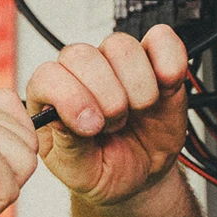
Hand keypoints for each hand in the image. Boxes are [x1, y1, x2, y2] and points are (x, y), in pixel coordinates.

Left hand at [26, 26, 189, 204]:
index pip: (48, 75)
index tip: (91, 127)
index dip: (71, 99)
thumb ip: (68, 145)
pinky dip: (168, 63)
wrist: (143, 177)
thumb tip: (61, 116)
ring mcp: (117, 64)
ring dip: (135, 86)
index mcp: (51, 97)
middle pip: (83, 55)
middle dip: (105, 96)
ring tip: (138, 111)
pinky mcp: (155, 61)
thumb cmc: (104, 170)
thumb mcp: (79, 171)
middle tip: (115, 124)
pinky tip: (165, 90)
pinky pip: (162, 40)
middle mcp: (82, 73)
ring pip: (121, 46)